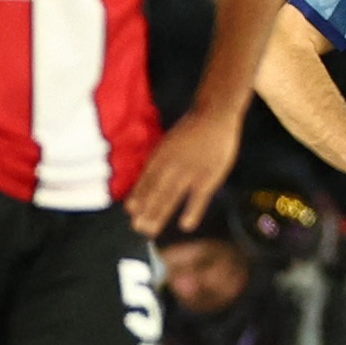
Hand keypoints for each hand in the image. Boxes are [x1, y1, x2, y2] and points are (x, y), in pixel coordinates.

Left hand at [125, 107, 241, 237]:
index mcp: (162, 154)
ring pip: (172, 196)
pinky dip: (192, 211)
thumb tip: (147, 179)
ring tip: (150, 230)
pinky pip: (199, 197)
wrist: (215, 114)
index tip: (130, 210)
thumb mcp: (170, 140)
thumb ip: (161, 159)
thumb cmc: (192, 129)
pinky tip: (185, 225)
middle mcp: (172, 163)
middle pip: (157, 190)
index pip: (147, 178)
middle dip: (146, 210)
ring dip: (160, 214)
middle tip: (138, 227)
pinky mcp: (210, 176)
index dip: (138, 195)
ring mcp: (191, 170)